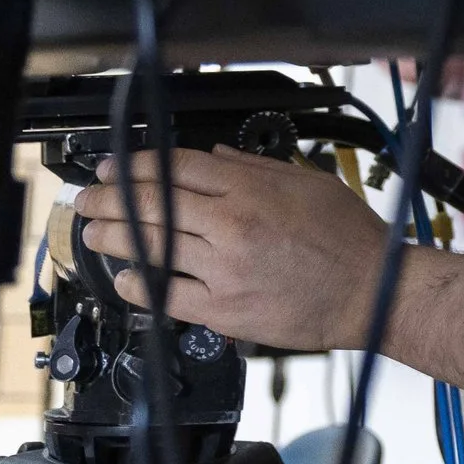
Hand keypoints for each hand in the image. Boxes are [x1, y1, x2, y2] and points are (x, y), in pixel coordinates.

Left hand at [79, 146, 390, 350]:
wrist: (374, 291)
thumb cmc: (352, 240)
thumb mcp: (312, 184)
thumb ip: (258, 167)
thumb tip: (215, 154)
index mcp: (253, 191)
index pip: (178, 167)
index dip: (137, 164)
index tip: (116, 168)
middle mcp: (233, 225)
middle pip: (152, 202)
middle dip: (109, 198)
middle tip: (89, 198)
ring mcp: (224, 269)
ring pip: (151, 245)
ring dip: (112, 236)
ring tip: (94, 232)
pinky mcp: (224, 308)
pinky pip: (166, 295)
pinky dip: (139, 284)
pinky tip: (127, 277)